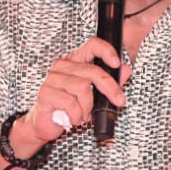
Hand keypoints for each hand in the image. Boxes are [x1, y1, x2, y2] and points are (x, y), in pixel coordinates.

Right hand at [17, 38, 131, 149]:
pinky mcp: (46, 93)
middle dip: (110, 88)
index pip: (92, 45)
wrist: (44, 123)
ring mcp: (52, 79)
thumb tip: (126, 70)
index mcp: (74, 61)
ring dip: (88, 107)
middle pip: (93, 71)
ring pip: (83, 88)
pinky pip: (70, 103)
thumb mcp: (93, 94)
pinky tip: (74, 118)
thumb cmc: (67, 107)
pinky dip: (77, 115)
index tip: (117, 63)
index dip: (106, 51)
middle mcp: (62, 66)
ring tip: (84, 114)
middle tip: (118, 101)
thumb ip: (109, 81)